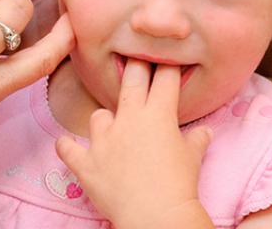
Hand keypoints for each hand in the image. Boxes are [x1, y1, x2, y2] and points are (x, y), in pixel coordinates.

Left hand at [55, 60, 213, 228]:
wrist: (156, 214)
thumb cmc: (179, 185)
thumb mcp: (193, 158)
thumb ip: (197, 140)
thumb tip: (205, 131)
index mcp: (158, 115)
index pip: (164, 80)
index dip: (166, 66)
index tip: (165, 57)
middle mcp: (128, 120)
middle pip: (130, 82)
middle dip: (134, 67)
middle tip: (134, 58)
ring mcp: (103, 140)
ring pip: (98, 115)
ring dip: (104, 121)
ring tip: (111, 130)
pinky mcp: (86, 161)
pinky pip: (68, 148)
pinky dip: (67, 147)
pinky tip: (67, 144)